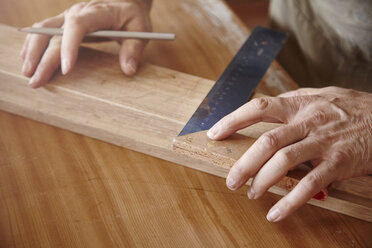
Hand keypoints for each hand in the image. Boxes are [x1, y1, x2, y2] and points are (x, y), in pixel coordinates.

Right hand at [20, 0, 151, 87]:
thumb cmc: (132, 16)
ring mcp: (68, 16)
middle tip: (36, 81)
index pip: (77, 26)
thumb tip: (129, 70)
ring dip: (32, 51)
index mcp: (97, 12)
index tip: (66, 70)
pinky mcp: (64, 23)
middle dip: (44, 59)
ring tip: (27, 73)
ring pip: (43, 30)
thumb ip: (134, 49)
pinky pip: (43, 31)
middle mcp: (77, 12)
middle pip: (54, 34)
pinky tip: (28, 58)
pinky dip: (33, 44)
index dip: (70, 47)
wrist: (125, 2)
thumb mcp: (140, 29)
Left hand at [207, 86, 371, 221]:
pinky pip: (310, 184)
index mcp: (300, 104)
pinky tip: (276, 212)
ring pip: (284, 162)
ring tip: (250, 193)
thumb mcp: (321, 95)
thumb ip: (293, 102)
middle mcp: (309, 121)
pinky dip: (290, 201)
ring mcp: (324, 142)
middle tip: (231, 180)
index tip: (215, 133)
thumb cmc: (352, 108)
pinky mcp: (340, 163)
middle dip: (244, 163)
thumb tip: (265, 109)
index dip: (233, 119)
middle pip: (267, 141)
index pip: (258, 107)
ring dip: (262, 181)